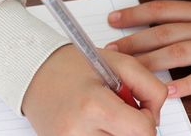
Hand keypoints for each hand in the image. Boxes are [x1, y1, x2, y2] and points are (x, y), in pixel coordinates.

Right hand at [22, 45, 166, 135]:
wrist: (34, 73)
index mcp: (94, 106)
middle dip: (132, 130)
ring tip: (104, 117)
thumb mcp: (119, 63)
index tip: (141, 110)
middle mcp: (78, 132)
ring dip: (116, 135)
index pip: (143, 132)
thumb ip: (149, 86)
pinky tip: (94, 125)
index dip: (149, 121)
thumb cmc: (74, 65)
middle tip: (120, 112)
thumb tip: (155, 117)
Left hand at [106, 0, 190, 97]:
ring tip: (126, 72)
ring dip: (150, 63)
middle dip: (133, 41)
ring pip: (179, 53)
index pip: (163, 9)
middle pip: (163, 33)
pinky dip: (188, 84)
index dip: (136, 15)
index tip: (114, 19)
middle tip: (107, 50)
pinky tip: (169, 93)